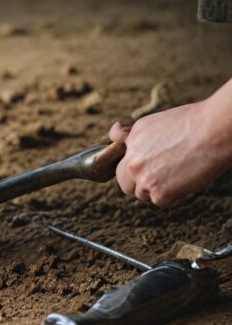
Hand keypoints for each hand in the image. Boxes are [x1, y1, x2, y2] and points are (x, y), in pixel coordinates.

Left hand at [109, 96, 231, 206]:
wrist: (212, 132)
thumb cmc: (188, 123)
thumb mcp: (150, 123)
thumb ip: (130, 135)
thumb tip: (114, 135)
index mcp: (129, 145)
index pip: (120, 166)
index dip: (132, 169)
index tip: (145, 169)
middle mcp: (132, 163)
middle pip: (125, 185)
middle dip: (138, 183)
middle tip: (159, 177)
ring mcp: (144, 179)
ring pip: (144, 194)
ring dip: (157, 189)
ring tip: (177, 173)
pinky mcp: (160, 193)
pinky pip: (161, 201)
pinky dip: (172, 195)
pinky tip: (184, 179)